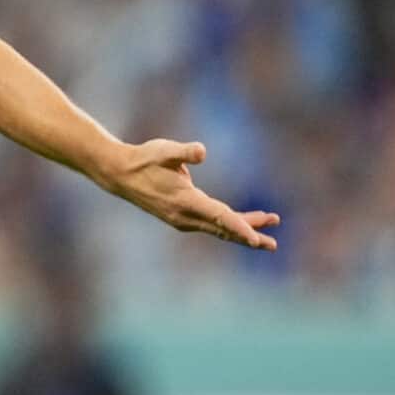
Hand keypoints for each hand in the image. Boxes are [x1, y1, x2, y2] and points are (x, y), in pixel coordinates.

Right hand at [99, 140, 279, 249]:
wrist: (120, 174)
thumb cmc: (144, 159)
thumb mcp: (164, 150)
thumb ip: (184, 151)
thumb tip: (202, 152)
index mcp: (184, 200)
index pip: (218, 216)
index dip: (239, 227)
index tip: (255, 239)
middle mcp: (185, 215)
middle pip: (223, 229)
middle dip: (250, 235)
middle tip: (273, 244)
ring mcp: (183, 219)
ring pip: (219, 228)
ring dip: (244, 228)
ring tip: (269, 222)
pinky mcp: (182, 217)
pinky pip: (212, 224)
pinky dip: (230, 224)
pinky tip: (244, 220)